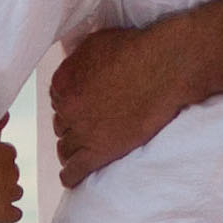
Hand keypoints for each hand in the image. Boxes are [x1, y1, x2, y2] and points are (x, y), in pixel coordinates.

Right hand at [0, 130, 24, 222]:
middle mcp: (13, 171)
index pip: (8, 154)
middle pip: (12, 173)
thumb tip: (8, 114)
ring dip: (6, 193)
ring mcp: (10, 193)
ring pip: (16, 192)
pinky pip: (15, 214)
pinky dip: (9, 213)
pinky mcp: (4, 212)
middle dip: (2, 176)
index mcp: (6, 152)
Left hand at [48, 24, 194, 182]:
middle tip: (92, 126)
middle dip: (74, 125)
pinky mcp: (99, 151)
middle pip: (61, 124)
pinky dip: (70, 176)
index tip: (85, 106)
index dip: (72, 104)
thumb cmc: (137, 50)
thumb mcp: (95, 44)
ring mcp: (82, 131)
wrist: (165, 68)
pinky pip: (75, 171)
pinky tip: (72, 178)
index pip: (57, 100)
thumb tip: (74, 70)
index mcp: (62, 81)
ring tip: (82, 152)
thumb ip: (77, 62)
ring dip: (72, 150)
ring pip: (65, 148)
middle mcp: (67, 107)